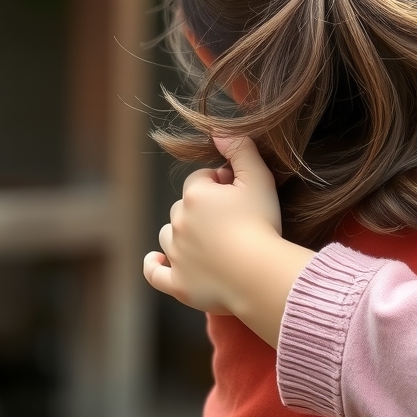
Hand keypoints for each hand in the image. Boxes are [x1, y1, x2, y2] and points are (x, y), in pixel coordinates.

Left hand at [144, 135, 281, 313]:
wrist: (259, 273)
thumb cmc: (262, 224)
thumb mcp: (260, 178)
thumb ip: (241, 150)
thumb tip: (219, 133)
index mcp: (195, 196)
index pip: (200, 180)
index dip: (220, 184)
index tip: (239, 195)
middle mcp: (178, 223)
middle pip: (183, 208)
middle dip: (201, 209)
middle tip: (232, 220)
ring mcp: (175, 255)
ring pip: (169, 236)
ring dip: (183, 234)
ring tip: (210, 241)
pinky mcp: (177, 283)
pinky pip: (155, 273)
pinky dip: (154, 266)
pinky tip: (156, 262)